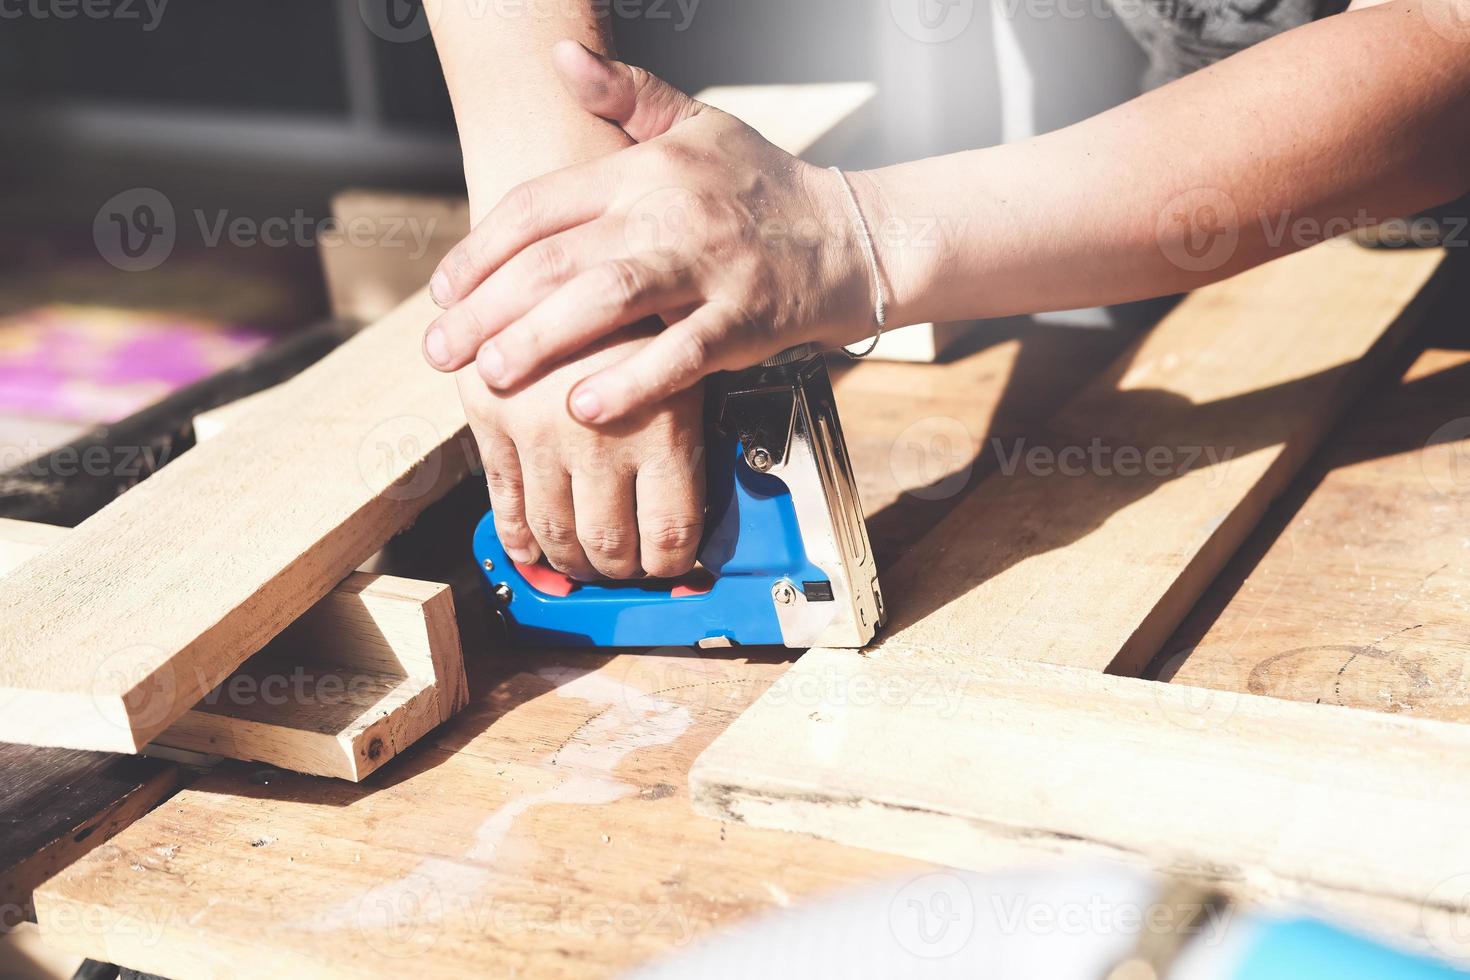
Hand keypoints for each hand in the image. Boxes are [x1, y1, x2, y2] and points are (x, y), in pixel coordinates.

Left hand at [423, 41, 877, 424]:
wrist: (850, 236)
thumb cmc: (763, 185)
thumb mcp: (697, 124)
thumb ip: (625, 94)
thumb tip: (558, 56)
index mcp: (645, 169)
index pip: (540, 204)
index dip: (482, 249)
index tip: (443, 291)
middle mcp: (668, 213)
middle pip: (557, 257)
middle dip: (488, 307)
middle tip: (440, 351)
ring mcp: (707, 267)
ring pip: (608, 300)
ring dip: (541, 340)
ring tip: (491, 377)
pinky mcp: (743, 321)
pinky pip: (678, 355)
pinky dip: (630, 382)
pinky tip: (583, 409)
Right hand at [455, 322, 705, 580]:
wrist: (576, 234)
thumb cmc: (646, 301)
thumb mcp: (689, 364)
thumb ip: (687, 434)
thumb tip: (690, 525)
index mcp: (662, 427)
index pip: (671, 534)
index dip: (672, 564)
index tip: (670, 564)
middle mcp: (599, 437)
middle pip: (612, 544)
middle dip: (622, 568)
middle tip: (628, 567)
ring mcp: (540, 432)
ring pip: (556, 533)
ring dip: (572, 560)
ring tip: (585, 559)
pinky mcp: (492, 420)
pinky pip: (504, 501)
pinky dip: (519, 538)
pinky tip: (532, 549)